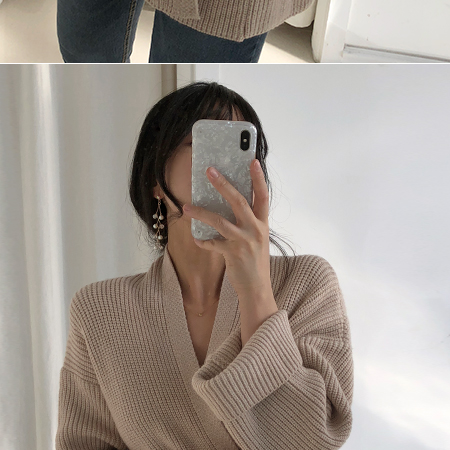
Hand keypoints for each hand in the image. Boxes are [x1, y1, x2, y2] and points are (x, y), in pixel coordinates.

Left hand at [184, 159, 271, 300]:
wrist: (257, 288)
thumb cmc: (254, 260)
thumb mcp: (257, 237)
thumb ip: (247, 221)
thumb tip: (228, 202)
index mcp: (263, 222)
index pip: (263, 195)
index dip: (258, 178)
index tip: (252, 161)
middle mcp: (256, 229)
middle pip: (239, 201)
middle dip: (223, 184)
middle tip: (209, 170)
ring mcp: (244, 241)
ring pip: (220, 221)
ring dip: (201, 212)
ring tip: (186, 206)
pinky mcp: (233, 254)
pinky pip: (212, 243)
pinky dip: (202, 241)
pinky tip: (196, 238)